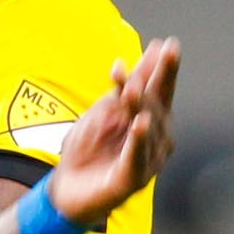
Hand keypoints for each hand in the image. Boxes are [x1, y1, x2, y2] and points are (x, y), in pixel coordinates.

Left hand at [50, 37, 180, 223]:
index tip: (165, 44)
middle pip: (159, 103)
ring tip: (133, 86)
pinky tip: (141, 123)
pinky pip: (138, 156)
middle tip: (165, 51)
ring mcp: (148, 159)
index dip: (162, 68)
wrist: (67, 190)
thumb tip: (126, 66)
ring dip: (140, 104)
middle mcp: (156, 138)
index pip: (157, 90)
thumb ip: (114, 96)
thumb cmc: (86, 151)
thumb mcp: (98, 116)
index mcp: (148, 120)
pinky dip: (139, 140)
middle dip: (161, 77)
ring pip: (148, 126)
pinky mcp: (133, 178)